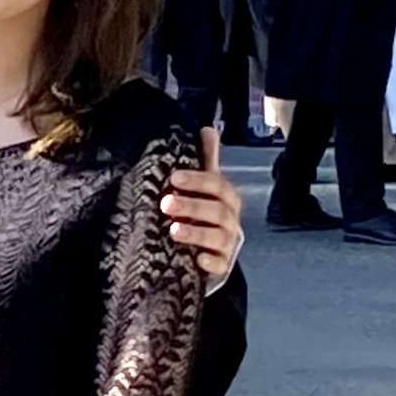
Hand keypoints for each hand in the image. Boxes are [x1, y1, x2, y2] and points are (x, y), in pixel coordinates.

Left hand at [161, 135, 244, 285]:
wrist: (212, 252)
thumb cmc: (206, 215)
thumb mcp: (206, 188)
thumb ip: (208, 161)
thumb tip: (208, 129)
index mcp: (227, 199)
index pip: (217, 185)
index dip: (197, 180)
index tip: (173, 178)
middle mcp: (230, 221)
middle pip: (217, 211)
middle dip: (192, 206)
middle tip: (166, 203)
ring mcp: (227, 245)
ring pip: (218, 237)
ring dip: (197, 232)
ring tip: (174, 230)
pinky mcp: (221, 266)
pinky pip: (220, 264)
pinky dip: (210, 261)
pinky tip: (197, 259)